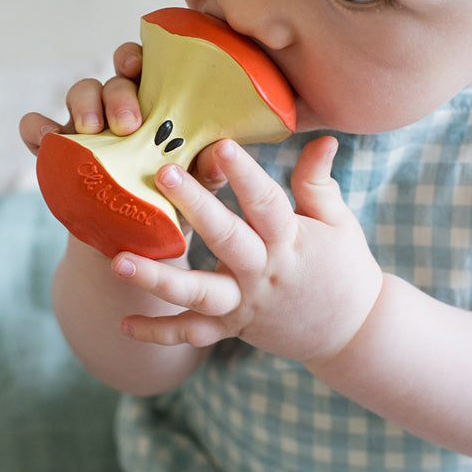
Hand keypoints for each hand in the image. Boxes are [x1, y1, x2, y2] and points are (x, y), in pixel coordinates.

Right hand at [19, 40, 226, 195]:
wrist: (134, 245)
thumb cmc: (171, 204)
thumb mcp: (195, 189)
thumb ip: (209, 169)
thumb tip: (219, 150)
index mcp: (155, 106)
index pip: (145, 66)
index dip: (137, 56)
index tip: (138, 67)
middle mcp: (118, 109)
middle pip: (114, 80)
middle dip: (118, 94)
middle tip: (129, 124)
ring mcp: (85, 128)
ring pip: (79, 93)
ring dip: (84, 104)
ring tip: (92, 131)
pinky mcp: (56, 151)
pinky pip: (36, 127)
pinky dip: (38, 127)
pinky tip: (50, 138)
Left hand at [112, 136, 382, 365]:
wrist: (352, 334)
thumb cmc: (345, 268)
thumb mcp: (337, 221)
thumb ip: (318, 181)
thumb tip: (323, 137)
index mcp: (291, 241)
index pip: (267, 203)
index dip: (246, 175)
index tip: (221, 145)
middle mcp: (264, 273)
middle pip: (227, 240)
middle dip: (196, 207)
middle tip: (163, 174)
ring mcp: (245, 305)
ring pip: (199, 295)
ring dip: (158, 280)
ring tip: (118, 262)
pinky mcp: (231, 329)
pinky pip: (191, 334)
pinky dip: (157, 332)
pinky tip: (123, 325)